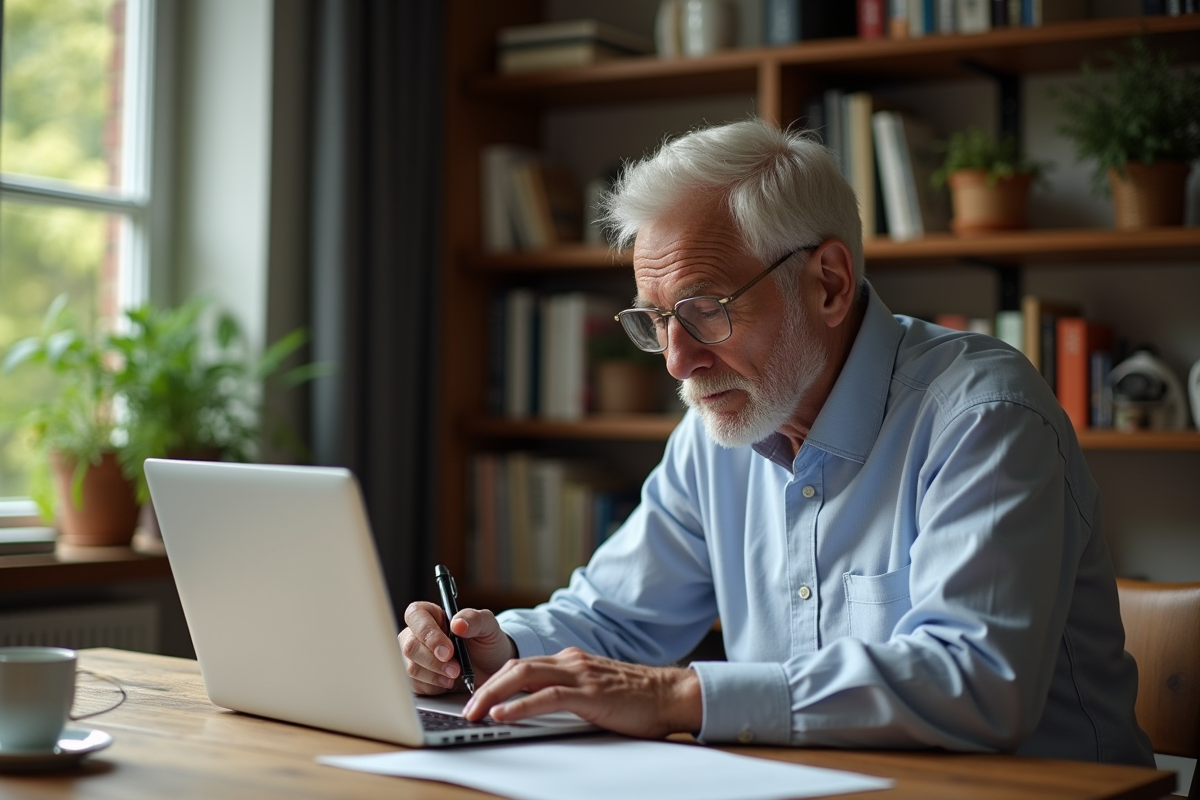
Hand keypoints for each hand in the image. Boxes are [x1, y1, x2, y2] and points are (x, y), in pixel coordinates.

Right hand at [398, 601, 516, 694]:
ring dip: (435, 676)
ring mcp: (414, 657)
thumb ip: (474, 619)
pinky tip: (448, 682)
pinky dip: (434, 686)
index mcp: (431, 615)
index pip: (416, 616)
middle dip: (434, 661)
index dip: (428, 634)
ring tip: (455, 675)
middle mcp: (417, 634)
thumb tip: (457, 623)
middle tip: (456, 669)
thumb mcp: (488, 626)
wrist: (491, 670)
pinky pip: (415, 685)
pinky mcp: (416, 678)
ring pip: (410, 668)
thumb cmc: (487, 643)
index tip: (447, 650)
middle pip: (410, 647)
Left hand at [462, 647, 702, 738]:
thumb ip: (568, 692)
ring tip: (474, 712)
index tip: (475, 698)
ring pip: (525, 676)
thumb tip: (537, 708)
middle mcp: (571, 661)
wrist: (670, 695)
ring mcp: (580, 675)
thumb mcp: (594, 690)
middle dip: (485, 687)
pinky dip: (520, 705)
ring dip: (494, 695)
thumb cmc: (636, 699)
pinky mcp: (590, 694)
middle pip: (516, 667)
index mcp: (570, 661)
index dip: (494, 680)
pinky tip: (503, 715)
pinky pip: (547, 697)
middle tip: (466, 707)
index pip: (522, 664)